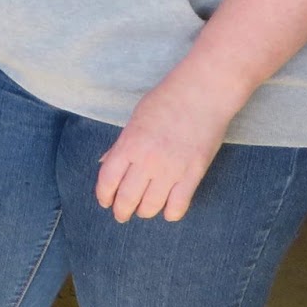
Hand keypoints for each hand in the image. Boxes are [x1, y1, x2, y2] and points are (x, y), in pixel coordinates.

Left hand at [94, 80, 231, 221]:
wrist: (203, 92)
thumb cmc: (167, 99)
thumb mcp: (136, 119)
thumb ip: (120, 145)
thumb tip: (105, 163)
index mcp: (129, 143)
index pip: (108, 180)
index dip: (103, 196)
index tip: (105, 201)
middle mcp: (147, 160)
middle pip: (127, 199)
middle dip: (121, 211)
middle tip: (122, 214)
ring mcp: (171, 169)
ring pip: (151, 207)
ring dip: (144, 212)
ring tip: (144, 210)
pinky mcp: (193, 174)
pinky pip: (178, 207)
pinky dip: (170, 213)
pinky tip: (167, 209)